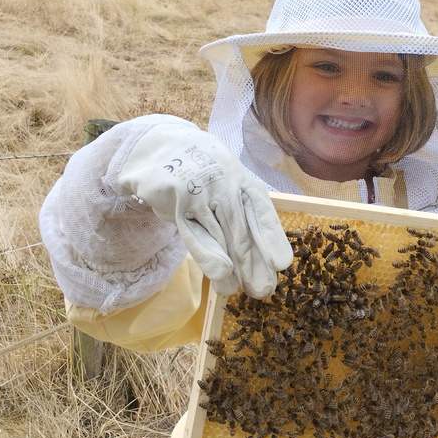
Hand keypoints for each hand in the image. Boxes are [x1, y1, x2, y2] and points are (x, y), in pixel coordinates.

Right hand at [118, 117, 292, 297]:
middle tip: (262, 289)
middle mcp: (224, 183)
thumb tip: (253, 251)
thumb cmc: (198, 170)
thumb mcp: (223, 180)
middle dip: (253, 262)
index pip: (261, 209)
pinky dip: (208, 254)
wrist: (156, 146)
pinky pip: (194, 232)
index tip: (281, 263)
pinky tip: (220, 271)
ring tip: (236, 291)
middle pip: (241, 229)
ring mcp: (200, 190)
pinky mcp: (177, 199)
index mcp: (240, 178)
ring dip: (232, 266)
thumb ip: (237, 211)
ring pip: (220, 235)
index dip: (271, 236)